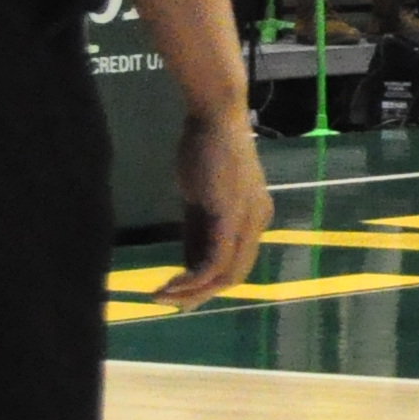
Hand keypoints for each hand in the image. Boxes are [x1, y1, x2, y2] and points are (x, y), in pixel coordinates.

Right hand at [154, 114, 270, 305]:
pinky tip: (169, 284)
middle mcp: (258, 222)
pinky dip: (192, 279)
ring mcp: (249, 219)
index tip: (176, 293)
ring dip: (192, 292)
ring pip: (227, 274)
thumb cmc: (204, 150)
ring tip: (160, 296)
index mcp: (254, 217)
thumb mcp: (200, 199)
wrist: (213, 117)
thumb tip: (188, 265)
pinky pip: (216, 260)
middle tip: (166, 302)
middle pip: (235, 275)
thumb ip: (198, 231)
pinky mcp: (232, 215)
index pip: (236, 262)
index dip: (208, 284)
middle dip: (199, 294)